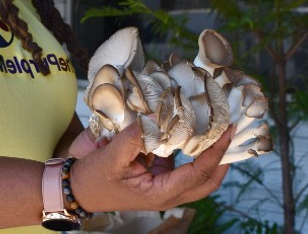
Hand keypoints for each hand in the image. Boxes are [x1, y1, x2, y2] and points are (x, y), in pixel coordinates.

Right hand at [70, 122, 232, 212]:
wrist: (76, 188)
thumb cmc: (93, 179)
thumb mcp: (111, 158)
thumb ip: (134, 137)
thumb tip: (154, 115)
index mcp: (161, 192)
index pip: (199, 174)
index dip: (216, 153)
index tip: (227, 132)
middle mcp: (166, 189)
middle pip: (206, 180)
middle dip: (222, 158)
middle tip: (230, 132)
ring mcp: (161, 181)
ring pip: (193, 171)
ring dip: (205, 152)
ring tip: (214, 127)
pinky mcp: (152, 171)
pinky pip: (174, 159)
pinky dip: (182, 144)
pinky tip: (183, 126)